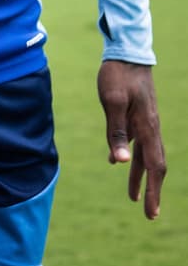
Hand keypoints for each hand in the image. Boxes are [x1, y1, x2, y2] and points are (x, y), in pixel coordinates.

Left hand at [97, 60, 165, 218]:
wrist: (127, 51)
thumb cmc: (118, 74)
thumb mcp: (112, 101)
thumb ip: (116, 131)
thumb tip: (122, 162)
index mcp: (147, 127)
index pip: (154, 167)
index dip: (153, 191)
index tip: (151, 212)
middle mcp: (150, 127)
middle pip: (153, 165)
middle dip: (151, 190)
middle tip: (149, 214)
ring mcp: (145, 121)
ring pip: (145, 154)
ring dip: (139, 176)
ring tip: (131, 196)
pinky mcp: (137, 114)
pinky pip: (136, 141)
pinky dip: (131, 154)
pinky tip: (118, 162)